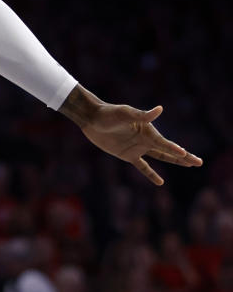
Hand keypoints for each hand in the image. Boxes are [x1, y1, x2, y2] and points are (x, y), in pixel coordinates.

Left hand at [80, 102, 201, 185]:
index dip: (175, 150)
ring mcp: (138, 148)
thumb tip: (159, 109)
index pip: (165, 143)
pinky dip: (151, 174)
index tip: (186, 155)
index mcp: (148, 131)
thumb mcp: (125, 114)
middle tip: (199, 162)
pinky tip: (160, 182)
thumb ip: (142, 115)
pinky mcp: (128, 155)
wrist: (93, 119)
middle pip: (168, 151)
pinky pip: (142, 167)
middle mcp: (146, 140)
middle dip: (184, 157)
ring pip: (160, 157)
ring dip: (174, 161)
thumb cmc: (109, 114)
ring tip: (189, 165)